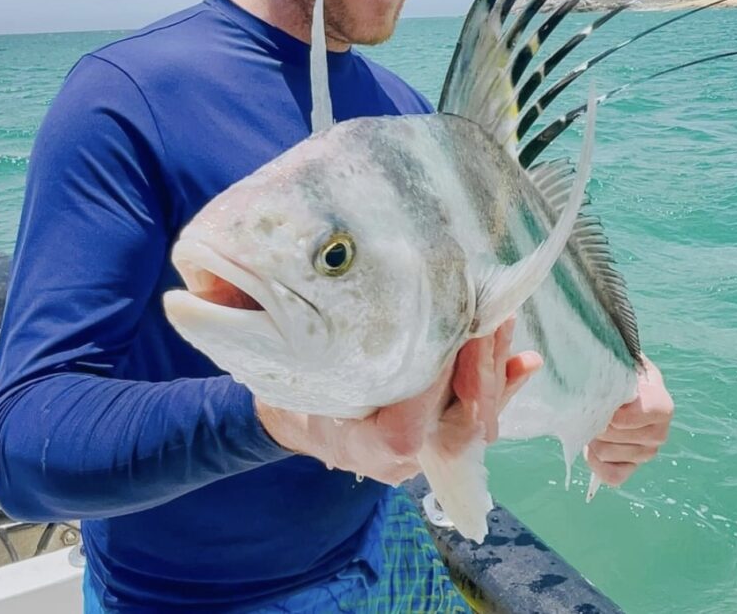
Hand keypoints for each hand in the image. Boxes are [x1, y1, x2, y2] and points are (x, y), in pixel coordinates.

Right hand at [255, 317, 541, 484]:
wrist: (293, 414)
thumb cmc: (279, 382)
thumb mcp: (262, 355)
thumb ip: (252, 323)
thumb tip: (211, 279)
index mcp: (355, 443)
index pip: (406, 430)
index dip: (433, 387)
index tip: (448, 331)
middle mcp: (396, 457)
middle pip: (453, 425)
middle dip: (479, 372)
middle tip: (490, 317)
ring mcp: (421, 448)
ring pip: (470, 418)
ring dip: (492, 370)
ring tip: (504, 320)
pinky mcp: (436, 430)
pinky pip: (474, 414)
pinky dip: (499, 385)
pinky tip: (524, 361)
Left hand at [586, 355, 672, 486]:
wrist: (615, 385)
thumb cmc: (615, 371)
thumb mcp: (618, 360)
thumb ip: (609, 363)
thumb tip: (584, 366)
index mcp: (660, 402)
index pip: (654, 411)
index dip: (623, 411)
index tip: (605, 403)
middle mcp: (659, 431)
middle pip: (618, 435)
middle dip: (596, 421)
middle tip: (590, 409)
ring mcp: (647, 453)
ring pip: (608, 453)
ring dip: (591, 438)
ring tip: (591, 422)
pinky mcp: (632, 467)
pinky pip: (612, 476)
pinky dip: (595, 462)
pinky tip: (591, 446)